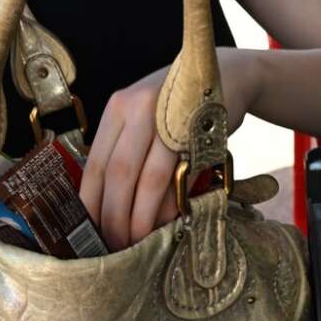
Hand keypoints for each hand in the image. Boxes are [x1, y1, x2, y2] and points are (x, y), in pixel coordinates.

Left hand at [80, 51, 259, 250]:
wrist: (230, 75)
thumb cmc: (179, 105)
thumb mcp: (145, 115)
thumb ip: (126, 149)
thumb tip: (107, 207)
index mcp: (119, 107)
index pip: (96, 163)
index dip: (92, 203)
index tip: (90, 231)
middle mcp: (140, 108)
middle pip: (119, 174)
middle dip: (115, 217)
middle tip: (116, 245)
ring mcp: (171, 119)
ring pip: (148, 180)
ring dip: (142, 218)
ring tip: (138, 241)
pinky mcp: (200, 133)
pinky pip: (180, 178)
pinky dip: (171, 206)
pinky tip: (165, 223)